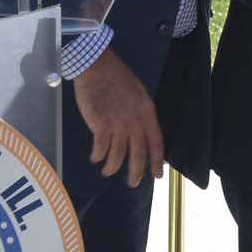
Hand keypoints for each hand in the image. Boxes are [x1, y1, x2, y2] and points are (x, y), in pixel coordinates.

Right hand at [72, 47, 163, 187]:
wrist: (98, 67)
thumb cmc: (116, 78)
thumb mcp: (138, 94)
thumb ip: (140, 113)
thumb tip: (139, 131)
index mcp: (147, 112)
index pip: (156, 142)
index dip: (157, 161)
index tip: (157, 175)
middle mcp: (135, 120)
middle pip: (138, 154)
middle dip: (136, 172)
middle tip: (133, 184)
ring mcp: (118, 123)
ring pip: (118, 155)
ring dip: (112, 167)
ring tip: (107, 171)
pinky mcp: (101, 125)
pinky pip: (100, 148)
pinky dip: (97, 156)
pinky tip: (95, 157)